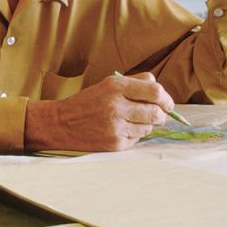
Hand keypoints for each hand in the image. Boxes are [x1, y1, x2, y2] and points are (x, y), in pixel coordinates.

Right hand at [24, 73, 174, 151]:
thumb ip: (135, 83)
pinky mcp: (115, 143)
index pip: (155, 91)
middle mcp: (116, 106)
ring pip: (148, 127)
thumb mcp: (107, 85)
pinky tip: (119, 130)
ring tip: (130, 121)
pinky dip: (133, 135)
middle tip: (157, 115)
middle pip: (156, 112)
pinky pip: (137, 139)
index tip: (167, 103)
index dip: (166, 98)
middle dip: (161, 114)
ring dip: (146, 125)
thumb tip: (161, 91)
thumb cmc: (86, 102)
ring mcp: (115, 126)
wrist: (60, 124)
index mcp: (115, 86)